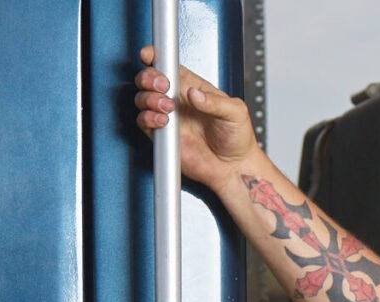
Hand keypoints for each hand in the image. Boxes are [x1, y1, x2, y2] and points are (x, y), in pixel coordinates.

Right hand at [135, 46, 256, 190]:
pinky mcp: (163, 136)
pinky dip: (148, 119)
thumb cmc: (237, 137)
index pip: (170, 65)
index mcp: (194, 87)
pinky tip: (163, 121)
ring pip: (143, 99)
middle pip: (150, 79)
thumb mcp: (235, 112)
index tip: (150, 55)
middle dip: (149, 77)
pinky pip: (144, 122)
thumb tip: (194, 93)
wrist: (233, 168)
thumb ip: (214, 101)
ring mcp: (169, 117)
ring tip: (168, 107)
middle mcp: (178, 100)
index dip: (157, 57)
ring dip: (149, 99)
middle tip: (162, 86)